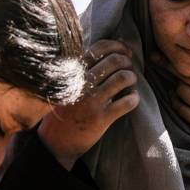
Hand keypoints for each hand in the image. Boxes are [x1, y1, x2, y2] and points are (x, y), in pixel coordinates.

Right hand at [38, 40, 139, 169]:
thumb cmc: (65, 109)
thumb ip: (83, 69)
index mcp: (73, 73)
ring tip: (131, 81)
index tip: (126, 51)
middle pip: (114, 61)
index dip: (118, 46)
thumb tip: (114, 49)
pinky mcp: (101, 118)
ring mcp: (91, 101)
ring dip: (132, 77)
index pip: (99, 48)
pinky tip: (132, 98)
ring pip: (122, 78)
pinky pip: (127, 102)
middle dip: (127, 62)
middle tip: (129, 67)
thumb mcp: (66, 84)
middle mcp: (81, 84)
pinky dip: (134, 98)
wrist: (55, 142)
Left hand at [167, 58, 189, 189]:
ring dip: (176, 86)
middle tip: (154, 58)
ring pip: (182, 91)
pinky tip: (176, 99)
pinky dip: (176, 102)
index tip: (173, 51)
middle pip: (188, 75)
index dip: (187, 57)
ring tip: (176, 84)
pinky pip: (182, 110)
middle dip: (170, 65)